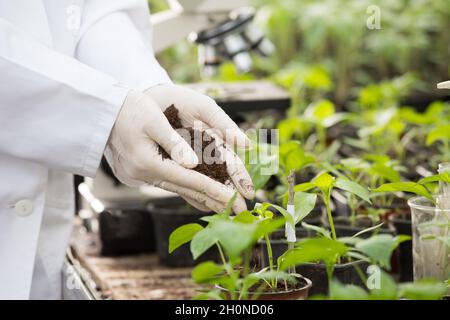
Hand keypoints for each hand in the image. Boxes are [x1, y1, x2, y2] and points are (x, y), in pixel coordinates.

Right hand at [105, 90, 248, 212]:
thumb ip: (173, 143)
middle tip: (238, 210)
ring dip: (201, 198)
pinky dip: (186, 190)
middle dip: (214, 200)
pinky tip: (199, 198)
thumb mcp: (153, 121)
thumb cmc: (129, 110)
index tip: (235, 200)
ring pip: (177, 190)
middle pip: (185, 191)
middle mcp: (143, 176)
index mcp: (148, 163)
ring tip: (224, 207)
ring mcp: (138, 178)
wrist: (101, 113)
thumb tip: (193, 164)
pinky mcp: (137, 176)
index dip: (214, 190)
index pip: (189, 181)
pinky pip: (168, 185)